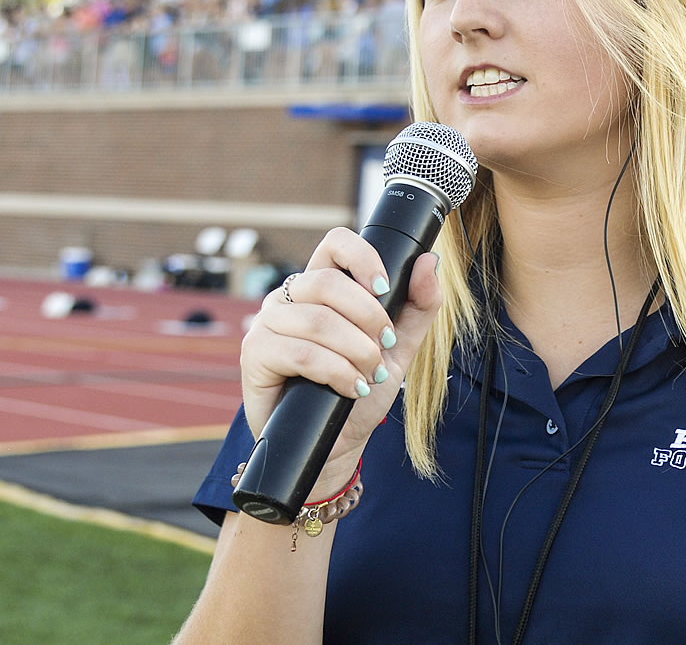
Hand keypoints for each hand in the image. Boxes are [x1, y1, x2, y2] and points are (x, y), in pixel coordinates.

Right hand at [239, 229, 443, 490]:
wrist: (336, 442)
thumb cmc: (361, 388)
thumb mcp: (400, 346)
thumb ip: (418, 305)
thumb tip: (430, 260)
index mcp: (322, 286)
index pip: (335, 243)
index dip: (363, 258)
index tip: (386, 287)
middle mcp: (289, 297)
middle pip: (327, 282)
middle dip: (368, 316)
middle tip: (384, 346)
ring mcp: (267, 324)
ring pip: (317, 320)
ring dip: (355, 350)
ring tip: (370, 373)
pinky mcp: (255, 355)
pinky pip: (300, 352)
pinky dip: (335, 371)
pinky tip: (349, 388)